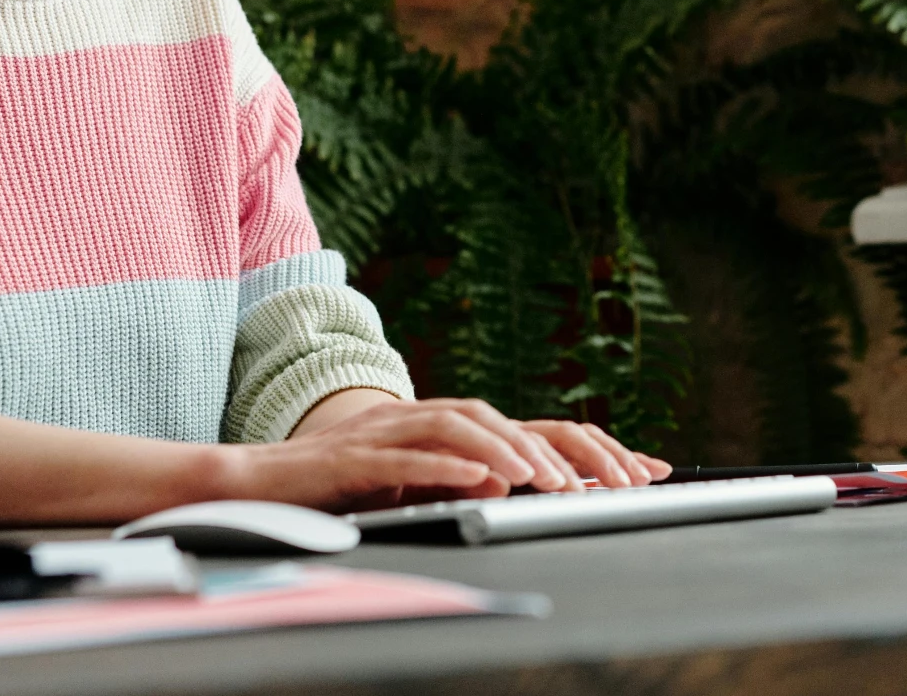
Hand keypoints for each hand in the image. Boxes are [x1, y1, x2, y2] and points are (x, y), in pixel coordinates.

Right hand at [238, 393, 670, 512]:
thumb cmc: (342, 484)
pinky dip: (448, 464)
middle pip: (508, 418)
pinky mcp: (359, 452)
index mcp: (448, 427)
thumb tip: (516, 487)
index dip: (591, 445)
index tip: (646, 468)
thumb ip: (464, 480)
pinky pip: (410, 454)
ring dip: (511, 451)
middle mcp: (426, 418)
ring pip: (463, 425)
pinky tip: (480, 477)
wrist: (260, 479)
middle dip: (565, 449)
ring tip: (548, 480)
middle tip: (613, 479)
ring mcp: (392, 429)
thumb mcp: (416, 483)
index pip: (532, 428)